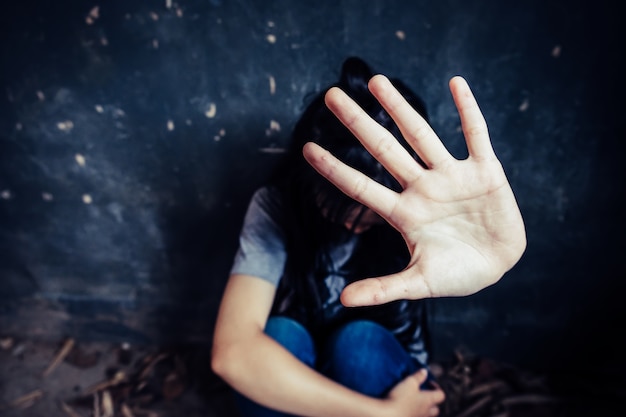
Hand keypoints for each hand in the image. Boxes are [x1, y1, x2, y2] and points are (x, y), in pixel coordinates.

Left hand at [303, 75, 525, 305]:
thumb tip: (343, 301)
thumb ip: (384, 288)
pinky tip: (456, 83)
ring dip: (400, 108)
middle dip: (358, 123)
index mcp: (403, 213)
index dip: (334, 168)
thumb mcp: (420, 283)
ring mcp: (451, 177)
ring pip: (421, 135)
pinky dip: (468, 110)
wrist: (498, 266)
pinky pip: (476, 134)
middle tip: (330, 95)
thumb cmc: (456, 274)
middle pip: (384, 149)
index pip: (360, 185)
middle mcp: (422, 188)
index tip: (306, 148)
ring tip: (376, 81)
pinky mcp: (484, 172)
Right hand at [385, 369, 444, 416]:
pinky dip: (414, 413)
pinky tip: (406, 408)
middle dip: (432, 401)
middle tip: (423, 394)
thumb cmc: (400, 398)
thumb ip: (418, 376)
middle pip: (436, 409)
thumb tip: (425, 371)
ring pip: (426, 415)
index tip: (428, 382)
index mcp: (428, 400)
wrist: (388, 415)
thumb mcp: (409, 382)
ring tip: (414, 401)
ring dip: (423, 408)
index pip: (441, 395)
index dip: (437, 387)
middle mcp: (425, 412)